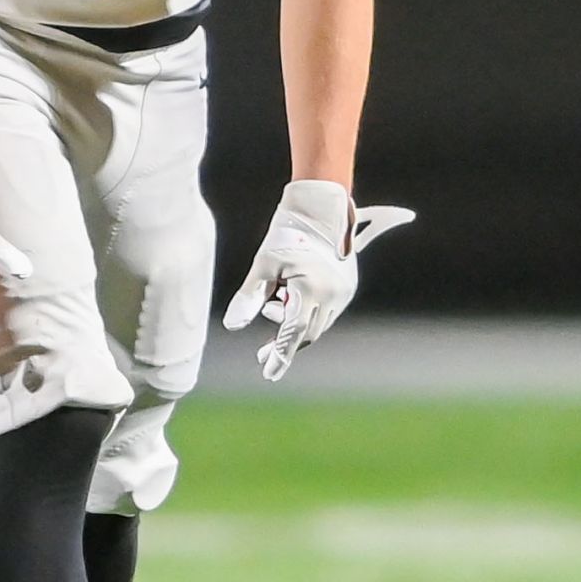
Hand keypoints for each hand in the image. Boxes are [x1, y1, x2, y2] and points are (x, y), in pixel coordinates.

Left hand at [221, 179, 413, 380]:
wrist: (320, 207)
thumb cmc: (286, 232)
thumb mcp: (263, 264)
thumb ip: (249, 296)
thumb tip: (233, 326)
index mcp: (311, 289)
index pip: (293, 333)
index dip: (280, 355)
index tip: (269, 373)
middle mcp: (332, 295)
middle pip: (307, 333)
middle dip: (285, 344)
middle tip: (262, 354)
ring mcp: (343, 291)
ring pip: (317, 324)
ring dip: (295, 327)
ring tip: (273, 309)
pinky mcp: (347, 286)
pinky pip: (325, 311)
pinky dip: (307, 314)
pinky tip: (290, 302)